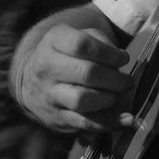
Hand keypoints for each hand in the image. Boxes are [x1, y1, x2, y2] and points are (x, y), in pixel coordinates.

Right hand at [10, 19, 133, 134]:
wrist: (31, 79)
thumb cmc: (65, 54)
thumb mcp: (77, 36)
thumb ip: (100, 41)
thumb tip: (120, 59)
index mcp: (54, 41)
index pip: (82, 45)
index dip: (108, 53)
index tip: (123, 59)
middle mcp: (47, 68)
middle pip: (86, 73)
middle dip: (114, 79)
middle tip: (127, 81)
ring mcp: (50, 94)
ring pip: (82, 100)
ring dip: (109, 99)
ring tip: (118, 95)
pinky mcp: (56, 118)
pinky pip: (84, 122)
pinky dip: (109, 122)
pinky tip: (126, 119)